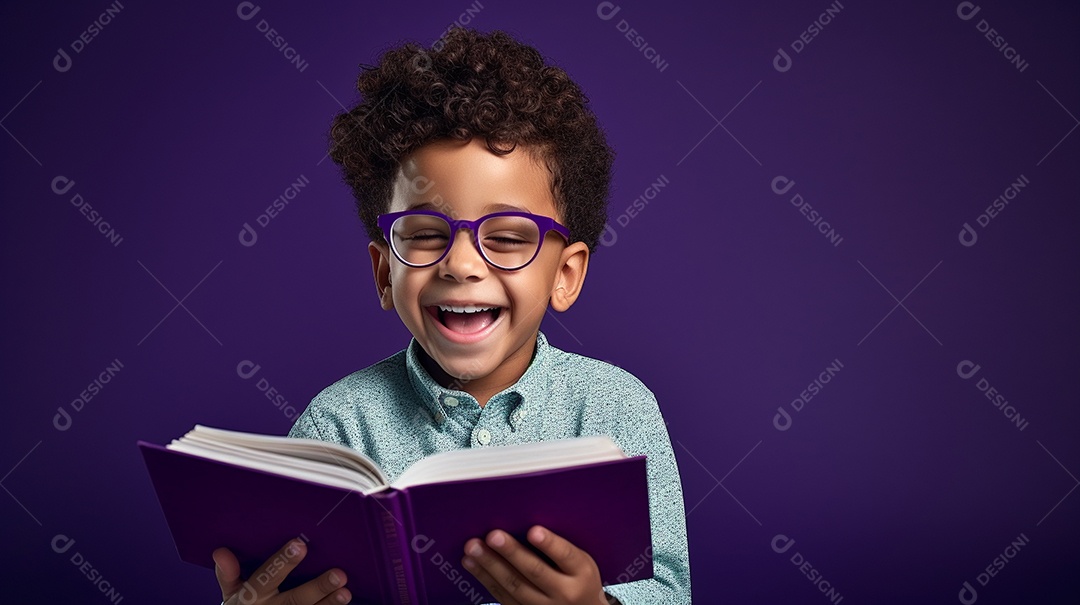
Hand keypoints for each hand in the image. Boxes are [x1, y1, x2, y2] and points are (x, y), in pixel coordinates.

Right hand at [213, 538, 351, 603]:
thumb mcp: (232, 593)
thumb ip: (228, 574)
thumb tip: (221, 552)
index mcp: (251, 597)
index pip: (267, 577)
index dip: (282, 562)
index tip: (300, 544)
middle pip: (295, 600)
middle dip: (317, 588)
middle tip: (339, 574)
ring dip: (328, 604)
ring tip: (346, 592)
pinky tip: (343, 603)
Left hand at [462, 525, 608, 604]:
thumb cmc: (578, 579)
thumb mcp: (581, 563)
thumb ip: (560, 549)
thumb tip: (523, 523)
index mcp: (581, 573)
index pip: (566, 555)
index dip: (550, 544)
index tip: (533, 531)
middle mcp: (565, 593)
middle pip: (535, 571)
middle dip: (511, 553)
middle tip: (493, 536)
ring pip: (514, 586)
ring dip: (490, 566)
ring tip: (473, 548)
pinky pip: (503, 598)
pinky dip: (486, 579)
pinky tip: (472, 565)